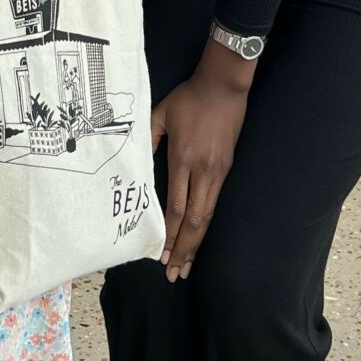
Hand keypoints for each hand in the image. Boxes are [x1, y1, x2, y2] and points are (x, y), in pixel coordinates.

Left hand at [151, 54, 252, 279]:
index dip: (167, 234)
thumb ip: (146, 140)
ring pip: (207, 218)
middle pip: (194, 221)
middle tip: (174, 275)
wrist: (224, 85)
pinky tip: (199, 238)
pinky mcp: (226, 169)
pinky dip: (205, 227)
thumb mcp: (160, 114)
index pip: (175, 207)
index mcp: (183, 158)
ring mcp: (217, 172)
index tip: (160, 255)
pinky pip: (214, 205)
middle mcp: (202, 171)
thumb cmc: (189, 98)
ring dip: (196, 245)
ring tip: (186, 267)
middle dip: (183, 250)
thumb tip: (134, 166)